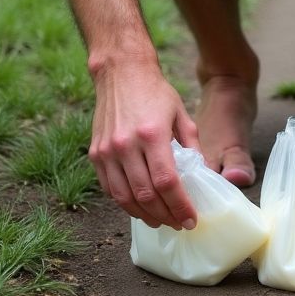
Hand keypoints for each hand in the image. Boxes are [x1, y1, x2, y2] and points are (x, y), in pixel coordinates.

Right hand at [88, 55, 202, 228]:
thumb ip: (191, 145)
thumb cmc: (155, 91)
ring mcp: (107, 151)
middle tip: (179, 223)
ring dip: (145, 215)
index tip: (191, 219)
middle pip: (146, 195)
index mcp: (152, 134)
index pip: (166, 182)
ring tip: (161, 220)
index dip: (180, 206)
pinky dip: (125, 203)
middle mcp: (126, 145)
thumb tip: (199, 174)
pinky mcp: (95, 153)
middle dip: (165, 215)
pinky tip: (140, 207)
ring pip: (125, 198)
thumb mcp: (181, 114)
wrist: (121, 72)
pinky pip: (110, 189)